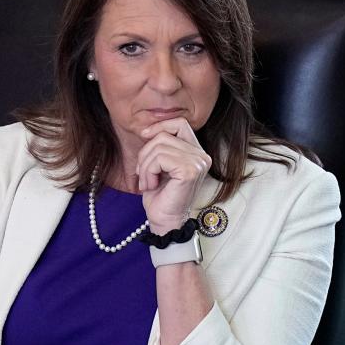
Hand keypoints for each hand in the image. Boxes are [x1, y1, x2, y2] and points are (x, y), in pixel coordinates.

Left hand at [136, 118, 210, 233]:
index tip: (144, 136)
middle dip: (146, 153)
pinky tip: (151, 185)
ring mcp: (198, 163)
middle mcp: (202, 156)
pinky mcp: (189, 171)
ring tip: (147, 182)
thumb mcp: (159, 164)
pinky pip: (159, 159)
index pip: (180, 123)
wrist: (164, 221)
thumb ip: (160, 146)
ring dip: (145, 165)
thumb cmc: (161, 195)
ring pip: (158, 147)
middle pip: (164, 135)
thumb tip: (146, 129)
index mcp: (196, 152)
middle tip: (142, 173)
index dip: (160, 126)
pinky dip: (148, 171)